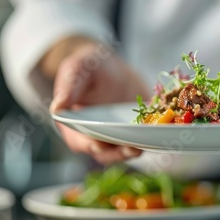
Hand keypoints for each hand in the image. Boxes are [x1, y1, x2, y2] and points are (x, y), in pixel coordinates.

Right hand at [45, 39, 149, 163]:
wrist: (111, 67)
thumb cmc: (88, 67)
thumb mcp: (76, 71)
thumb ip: (68, 88)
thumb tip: (57, 108)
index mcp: (76, 127)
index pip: (81, 142)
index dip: (90, 145)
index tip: (99, 145)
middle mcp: (97, 137)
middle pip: (106, 152)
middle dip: (119, 152)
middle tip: (132, 148)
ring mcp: (119, 136)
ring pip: (126, 149)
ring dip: (137, 148)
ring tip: (148, 141)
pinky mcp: (137, 132)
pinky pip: (144, 138)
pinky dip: (153, 137)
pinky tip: (163, 130)